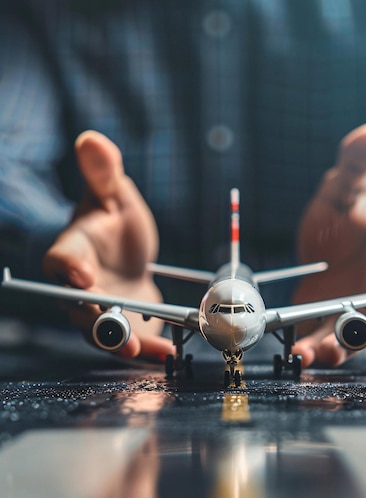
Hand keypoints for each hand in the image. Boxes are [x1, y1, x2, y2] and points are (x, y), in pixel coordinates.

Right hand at [43, 131, 173, 359]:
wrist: (129, 257)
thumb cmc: (115, 224)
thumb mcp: (114, 195)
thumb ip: (103, 173)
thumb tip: (91, 139)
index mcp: (73, 252)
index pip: (61, 260)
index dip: (69, 269)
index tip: (83, 276)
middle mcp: (80, 289)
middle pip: (80, 308)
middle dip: (98, 320)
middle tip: (118, 330)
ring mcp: (101, 313)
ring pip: (104, 333)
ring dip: (123, 343)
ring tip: (144, 351)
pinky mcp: (124, 328)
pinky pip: (132, 342)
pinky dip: (149, 349)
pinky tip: (167, 353)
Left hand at [293, 124, 365, 366]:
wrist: (327, 246)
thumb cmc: (344, 216)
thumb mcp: (343, 189)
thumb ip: (355, 168)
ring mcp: (356, 311)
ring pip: (359, 334)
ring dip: (345, 346)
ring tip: (327, 353)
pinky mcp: (328, 325)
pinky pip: (326, 341)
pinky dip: (314, 350)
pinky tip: (299, 355)